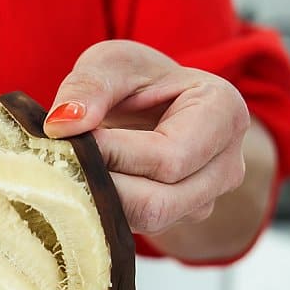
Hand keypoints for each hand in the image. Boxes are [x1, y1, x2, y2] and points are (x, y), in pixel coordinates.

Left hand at [44, 40, 275, 259]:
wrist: (151, 101)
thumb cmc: (137, 78)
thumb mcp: (110, 63)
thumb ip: (88, 87)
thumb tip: (62, 125)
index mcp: (224, 114)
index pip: (169, 158)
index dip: (114, 154)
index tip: (71, 139)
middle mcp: (227, 165)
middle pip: (159, 203)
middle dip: (104, 185)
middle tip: (64, 161)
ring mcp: (206, 199)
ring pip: (146, 220)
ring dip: (101, 199)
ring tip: (74, 168)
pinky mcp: (179, 218)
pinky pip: (137, 226)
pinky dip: (104, 208)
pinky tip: (85, 183)